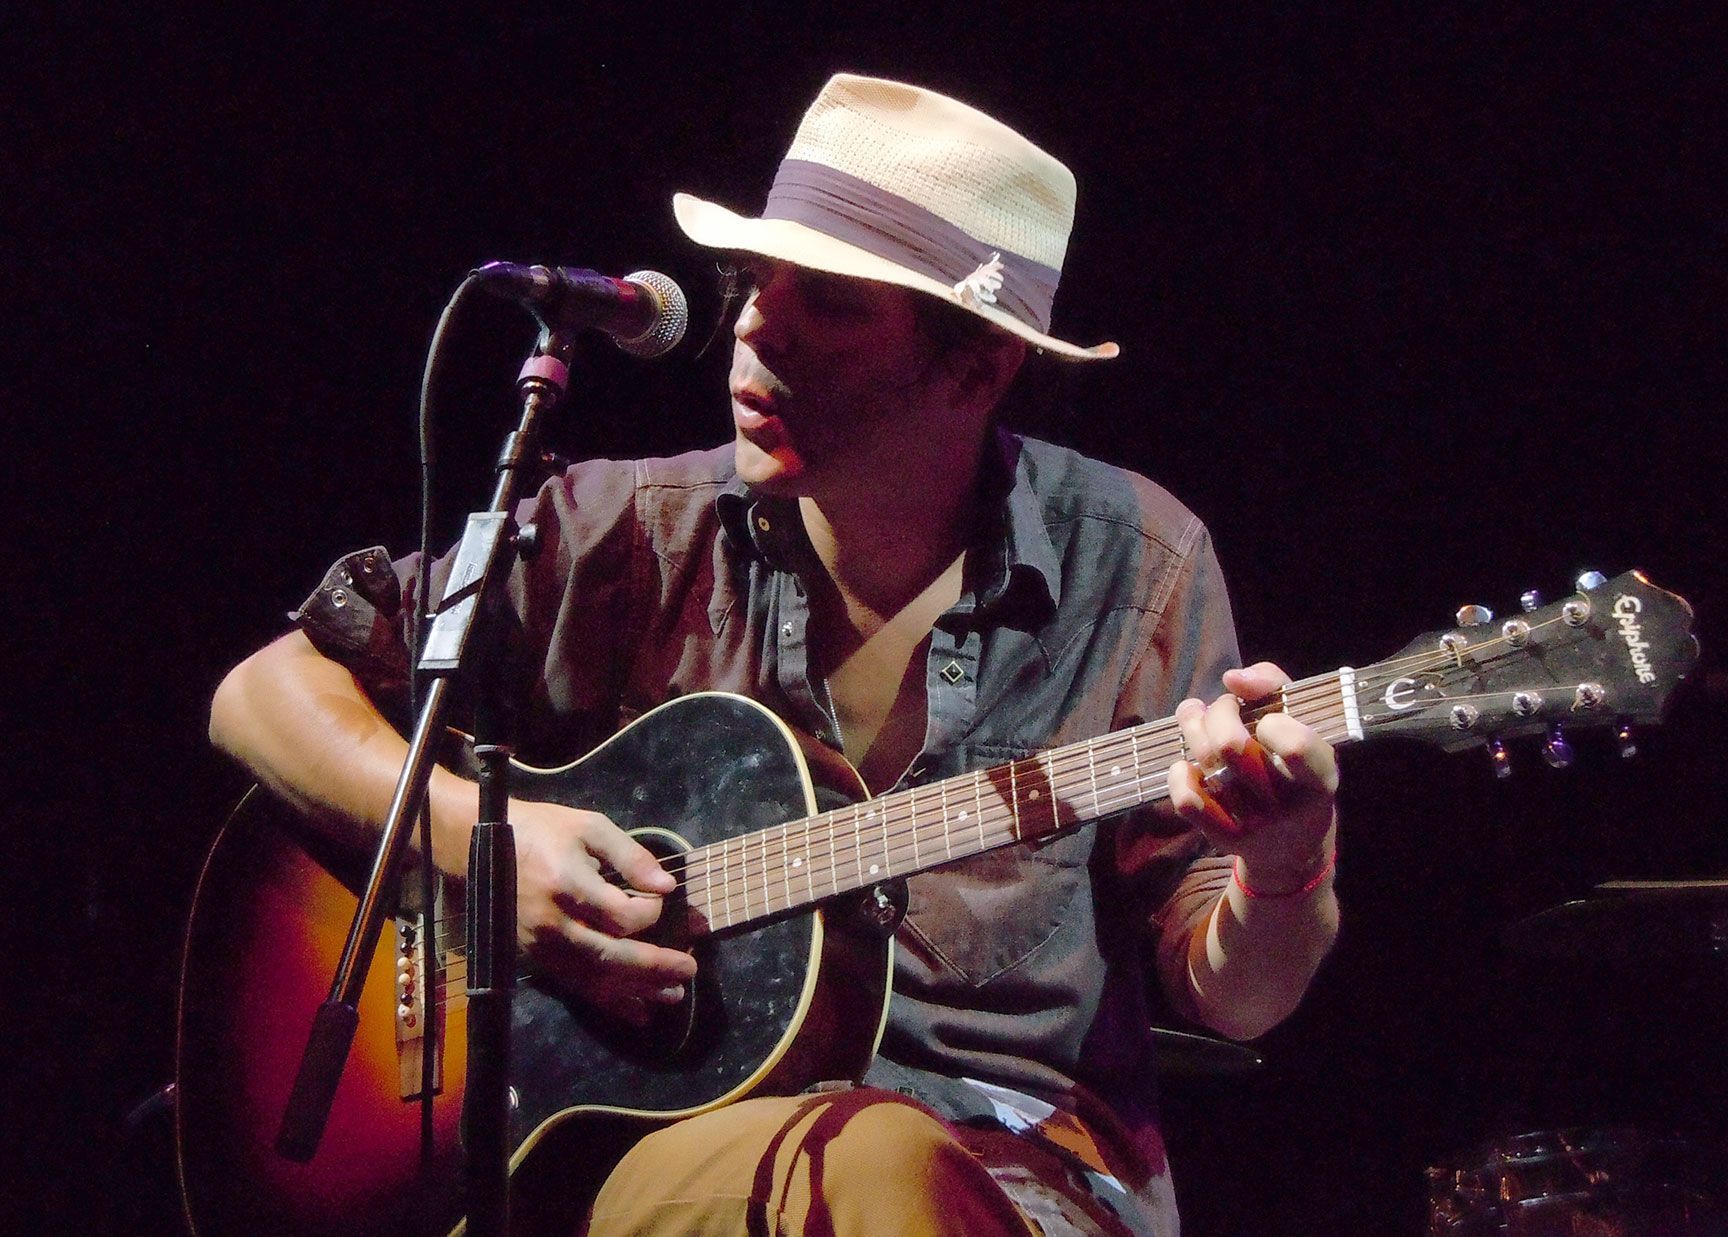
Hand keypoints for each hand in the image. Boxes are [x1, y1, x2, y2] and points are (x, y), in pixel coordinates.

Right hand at [506, 798, 696, 1024]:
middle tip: (690, 968)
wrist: (482, 846)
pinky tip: (637, 1012)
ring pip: (595, 979)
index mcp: (568, 885)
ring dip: (637, 991)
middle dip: (655, 967)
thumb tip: (667, 885)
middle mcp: (553, 923)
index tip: (660, 897)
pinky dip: (609, 1003)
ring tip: (674, 995)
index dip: (651, 912)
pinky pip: (576, 987)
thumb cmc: (543, 831)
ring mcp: (542, 946)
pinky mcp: (536, 959)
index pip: (622, 916)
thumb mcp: (590, 827)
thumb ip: (630, 855)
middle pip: (612, 956)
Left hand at [1167, 662, 1338, 889]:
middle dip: (1220, 712)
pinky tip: (1186, 762)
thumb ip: (1273, 686)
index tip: (1268, 718)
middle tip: (1223, 706)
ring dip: (1192, 729)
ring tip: (1194, 714)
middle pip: (1232, 745)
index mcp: (1319, 776)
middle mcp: (1288, 805)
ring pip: (1207, 764)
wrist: (1293, 846)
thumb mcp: (1303, 724)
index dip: (1271, 721)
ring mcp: (1254, 825)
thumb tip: (1232, 679)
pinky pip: (1188, 801)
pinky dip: (1179, 774)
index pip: (1294, 745)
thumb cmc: (1295, 768)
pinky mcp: (1224, 838)